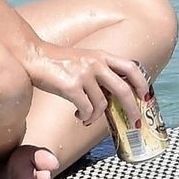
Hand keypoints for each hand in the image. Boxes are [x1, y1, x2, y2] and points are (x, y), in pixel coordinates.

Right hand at [20, 42, 151, 126]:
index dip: (142, 83)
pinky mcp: (71, 86)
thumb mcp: (83, 59)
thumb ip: (99, 72)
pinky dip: (84, 116)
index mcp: (101, 56)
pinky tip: (78, 115)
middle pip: (123, 90)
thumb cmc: (56, 61)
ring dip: (96, 116)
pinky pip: (86, 109)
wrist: (32, 56)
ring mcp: (84, 75)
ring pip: (102, 104)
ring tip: (87, 118)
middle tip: (134, 122)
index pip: (131, 67)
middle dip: (132, 109)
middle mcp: (96, 63)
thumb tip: (112, 97)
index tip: (146, 97)